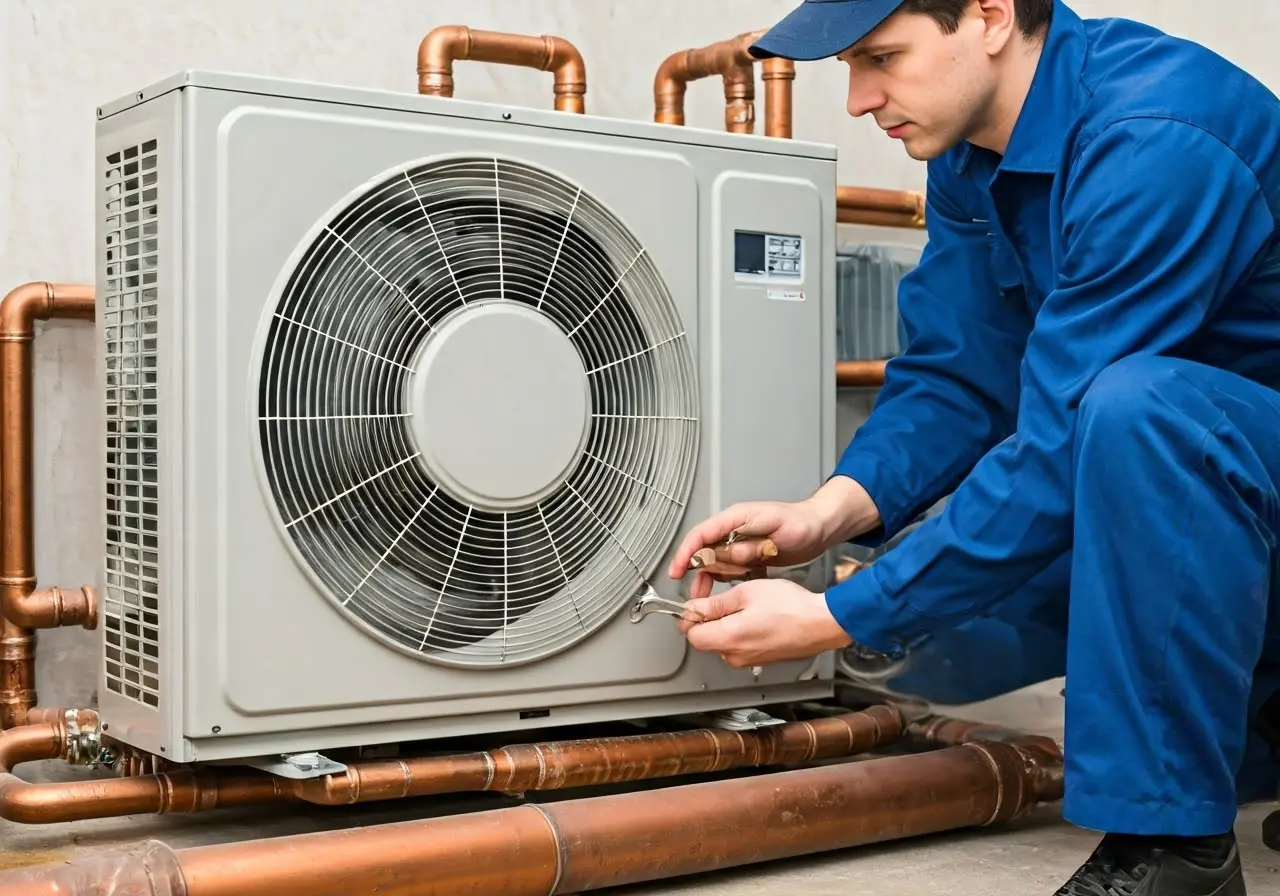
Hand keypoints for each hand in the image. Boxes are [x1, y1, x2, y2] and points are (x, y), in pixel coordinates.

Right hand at [666, 500, 829, 599]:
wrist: (819, 527)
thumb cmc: (801, 523)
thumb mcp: (776, 529)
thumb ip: (751, 543)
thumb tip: (729, 555)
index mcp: (735, 519)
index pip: (701, 534)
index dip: (685, 552)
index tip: (677, 570)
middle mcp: (733, 531)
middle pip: (704, 551)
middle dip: (697, 573)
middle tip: (695, 594)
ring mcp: (740, 543)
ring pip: (716, 563)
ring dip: (711, 580)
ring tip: (708, 599)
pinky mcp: (748, 555)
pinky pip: (731, 570)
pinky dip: (729, 581)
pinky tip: (734, 591)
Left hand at [675, 578, 852, 666]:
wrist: (821, 623)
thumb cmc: (790, 607)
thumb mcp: (747, 592)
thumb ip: (714, 603)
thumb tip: (693, 608)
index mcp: (728, 638)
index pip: (691, 635)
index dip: (690, 616)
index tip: (697, 602)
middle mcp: (735, 656)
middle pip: (706, 639)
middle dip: (708, 619)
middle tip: (724, 599)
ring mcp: (749, 660)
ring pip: (723, 642)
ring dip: (726, 624)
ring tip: (746, 605)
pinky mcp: (760, 659)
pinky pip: (740, 646)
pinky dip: (741, 631)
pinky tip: (757, 616)